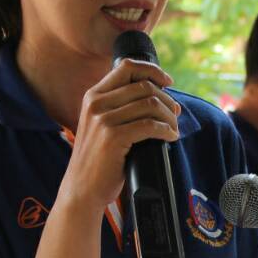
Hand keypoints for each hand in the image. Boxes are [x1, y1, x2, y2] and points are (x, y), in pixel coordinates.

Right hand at [58, 59, 180, 213]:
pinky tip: (170, 137)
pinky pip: (150, 125)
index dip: (152, 71)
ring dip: (169, 116)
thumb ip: (119, 108)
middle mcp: (96, 103)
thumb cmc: (98, 160)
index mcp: (93, 96)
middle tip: (175, 115)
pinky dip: (166, 130)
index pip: (126, 67)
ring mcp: (102, 120)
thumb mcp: (101, 126)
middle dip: (167, 99)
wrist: (81, 189)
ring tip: (173, 129)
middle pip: (144, 86)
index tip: (168, 82)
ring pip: (150, 104)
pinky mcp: (113, 137)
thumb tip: (160, 96)